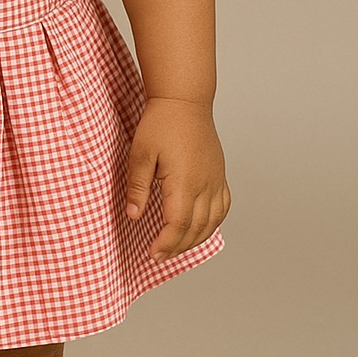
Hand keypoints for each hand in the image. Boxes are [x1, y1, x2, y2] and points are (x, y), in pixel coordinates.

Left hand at [124, 97, 229, 261]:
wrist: (185, 101)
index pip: (179, 224)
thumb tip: (134, 215)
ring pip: (212, 221)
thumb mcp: (140, 153)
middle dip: (178, 246)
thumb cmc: (161, 123)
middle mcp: (205, 184)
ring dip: (195, 239)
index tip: (153, 254)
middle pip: (196, 228)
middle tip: (159, 255)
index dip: (167, 243)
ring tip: (177, 247)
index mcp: (184, 181)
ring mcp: (216, 180)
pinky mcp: (220, 174)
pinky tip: (201, 227)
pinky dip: (213, 223)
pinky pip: (223, 207)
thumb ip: (138, 187)